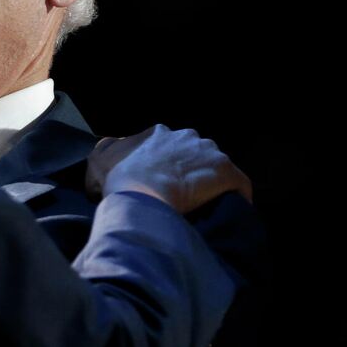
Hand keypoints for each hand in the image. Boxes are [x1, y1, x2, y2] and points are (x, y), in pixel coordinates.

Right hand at [86, 124, 253, 214]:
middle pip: (199, 153)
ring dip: (214, 184)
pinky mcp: (226, 171)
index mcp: (160, 134)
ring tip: (207, 206)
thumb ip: (113, 158)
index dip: (172, 166)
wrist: (141, 195)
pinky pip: (240, 184)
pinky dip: (238, 197)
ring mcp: (208, 152)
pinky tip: (231, 212)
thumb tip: (105, 168)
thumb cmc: (121, 184)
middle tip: (186, 195)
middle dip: (195, 171)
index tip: (168, 182)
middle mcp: (187, 136)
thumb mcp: (106, 163)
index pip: (173, 146)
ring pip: (219, 168)